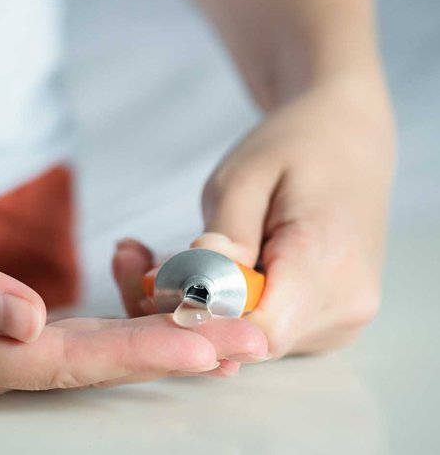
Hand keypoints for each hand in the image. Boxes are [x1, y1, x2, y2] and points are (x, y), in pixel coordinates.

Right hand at [0, 199, 265, 400]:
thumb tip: (28, 317)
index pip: (66, 360)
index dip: (142, 352)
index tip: (207, 346)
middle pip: (90, 365)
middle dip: (170, 355)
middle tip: (245, 345)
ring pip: (82, 355)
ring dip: (151, 345)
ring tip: (216, 340)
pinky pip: (58, 338)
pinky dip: (110, 332)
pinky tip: (144, 325)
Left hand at [114, 78, 393, 357]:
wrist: (346, 138)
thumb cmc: (295, 147)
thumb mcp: (244, 178)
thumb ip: (224, 237)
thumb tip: (194, 292)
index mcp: (327, 263)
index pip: (257, 333)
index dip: (200, 320)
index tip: (154, 284)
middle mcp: (342, 306)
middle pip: (245, 340)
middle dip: (182, 309)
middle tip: (133, 259)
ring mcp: (337, 320)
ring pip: (245, 338)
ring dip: (196, 306)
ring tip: (154, 257)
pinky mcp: (323, 322)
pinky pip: (260, 328)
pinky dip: (221, 305)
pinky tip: (196, 268)